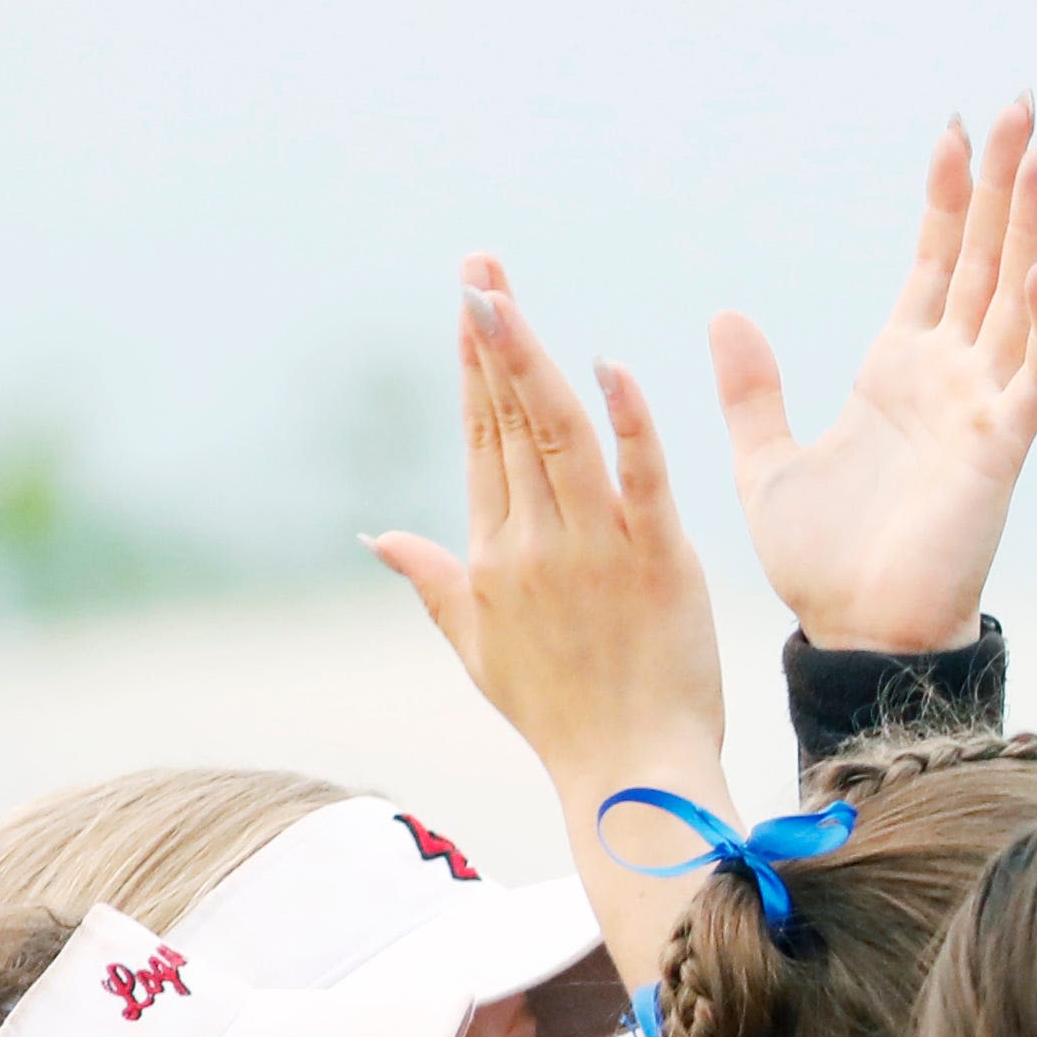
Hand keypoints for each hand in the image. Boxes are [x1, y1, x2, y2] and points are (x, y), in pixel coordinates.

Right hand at [379, 262, 726, 788]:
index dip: (474, 369)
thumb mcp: (478, 647)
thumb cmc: (560, 715)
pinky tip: (610, 368)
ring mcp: (594, 550)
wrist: (627, 770)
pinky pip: (640, 481)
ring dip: (532, 360)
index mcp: (494, 555)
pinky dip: (627, 424)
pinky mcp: (658, 563)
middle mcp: (534, 542)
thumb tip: (378, 539)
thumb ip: (433, 582)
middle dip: (492, 337)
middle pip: (509, 421)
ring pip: (557, 436)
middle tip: (481, 266)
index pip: (481, 441)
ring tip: (507, 295)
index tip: (470, 306)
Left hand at [718, 106, 1036, 655]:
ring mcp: (981, 407)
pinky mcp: (999, 448)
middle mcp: (950, 376)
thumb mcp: (766, 463)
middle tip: (1025, 109)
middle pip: (986, 257)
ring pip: (1020, 296)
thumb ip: (752, 390)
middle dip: (1007, 183)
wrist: (855, 634)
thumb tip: (726, 314)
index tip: (954, 130)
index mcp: (897, 371)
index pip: (934, 262)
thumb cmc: (821, 563)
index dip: (946, 198)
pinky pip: (1036, 376)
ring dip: (1036, 226)